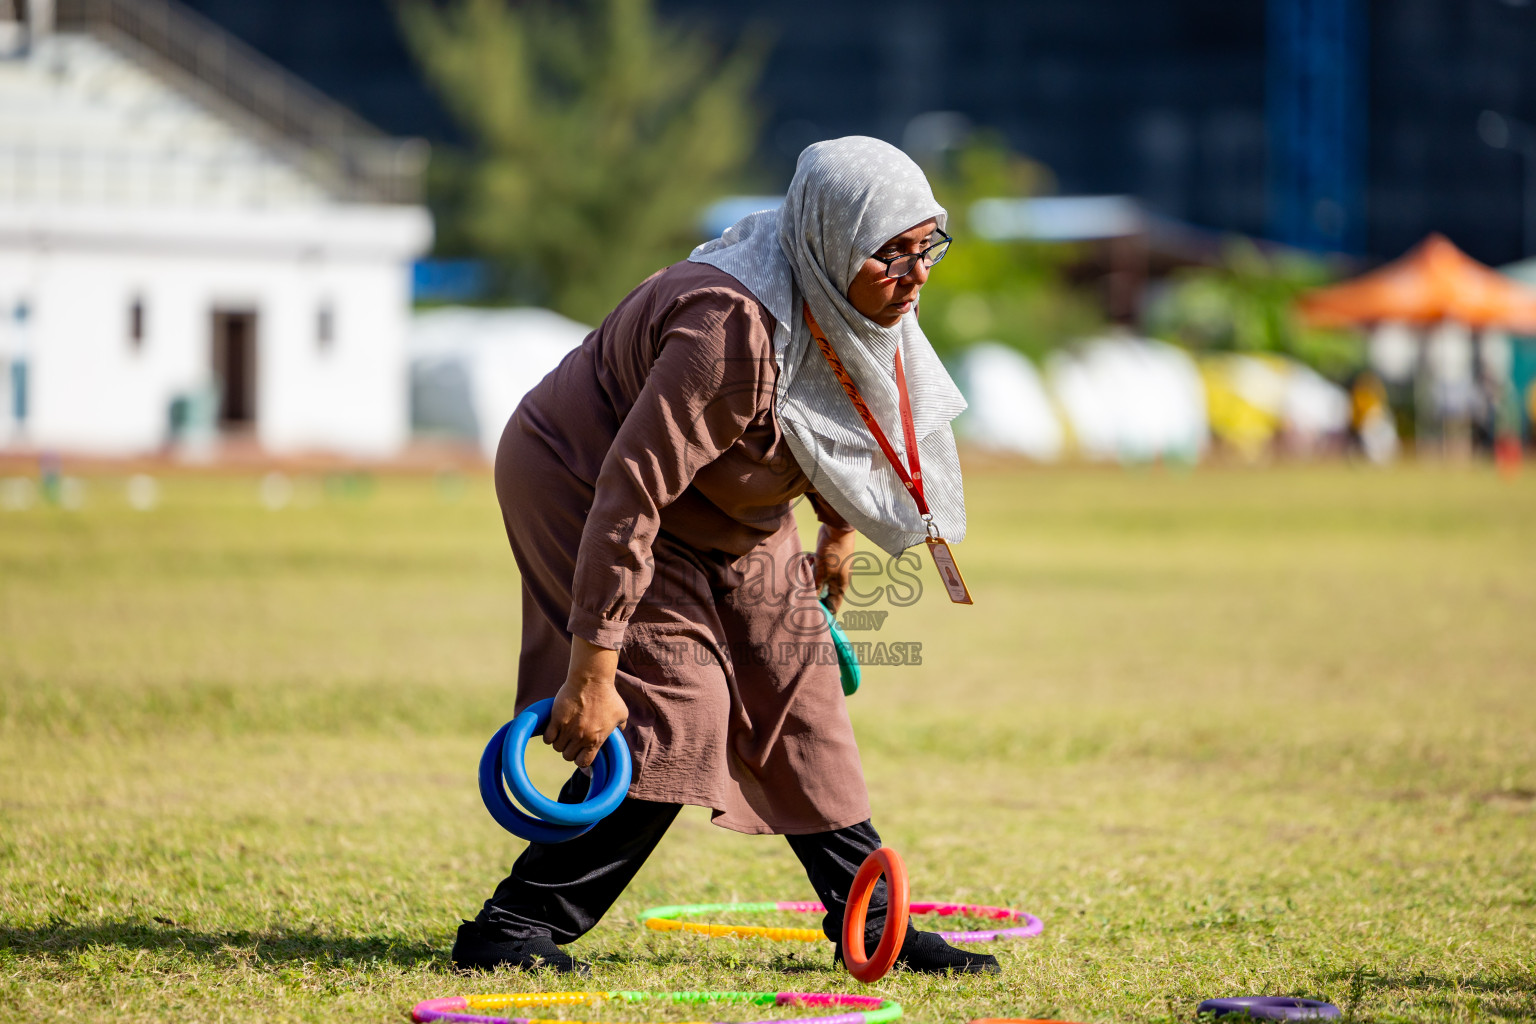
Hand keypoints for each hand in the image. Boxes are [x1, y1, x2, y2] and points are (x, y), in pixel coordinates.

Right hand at [543, 636, 626, 767]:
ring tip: (563, 733)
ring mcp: (568, 729)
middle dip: (570, 750)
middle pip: (568, 756)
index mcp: (596, 740)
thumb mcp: (621, 713)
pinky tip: (554, 729)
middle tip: (572, 740)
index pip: (584, 762)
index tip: (581, 752)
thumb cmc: (608, 695)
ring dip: (560, 742)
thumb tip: (620, 732)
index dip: (581, 759)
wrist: (592, 680)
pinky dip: (550, 736)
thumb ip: (621, 727)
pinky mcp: (556, 720)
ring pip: (557, 747)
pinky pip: (548, 738)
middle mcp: (581, 738)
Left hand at [814, 524, 857, 612]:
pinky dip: (810, 563)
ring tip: (807, 564)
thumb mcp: (823, 572)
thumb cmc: (833, 553)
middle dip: (811, 590)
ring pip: (817, 578)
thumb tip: (812, 601)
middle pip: (822, 592)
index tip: (813, 616)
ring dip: (809, 574)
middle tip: (800, 590)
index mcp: (840, 586)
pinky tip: (808, 557)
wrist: (837, 530)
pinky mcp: (825, 559)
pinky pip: (815, 567)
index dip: (826, 612)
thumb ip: (817, 587)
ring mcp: (831, 568)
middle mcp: (836, 579)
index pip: (834, 605)